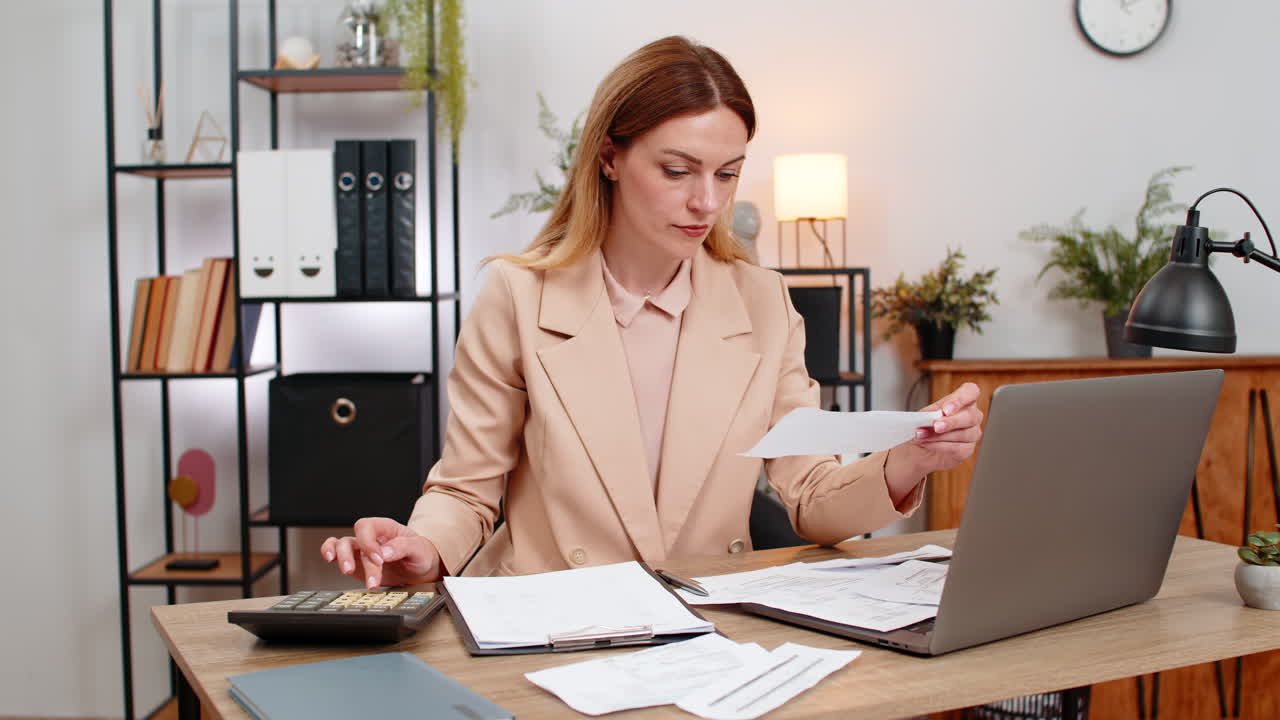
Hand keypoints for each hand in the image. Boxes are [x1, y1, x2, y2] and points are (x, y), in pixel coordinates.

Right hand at [320, 517, 443, 587]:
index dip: (369, 543)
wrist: (421, 570)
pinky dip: (329, 554)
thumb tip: (384, 552)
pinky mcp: (355, 563)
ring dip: (342, 558)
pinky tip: (331, 561)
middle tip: (371, 576)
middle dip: (358, 557)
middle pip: (354, 539)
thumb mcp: (419, 549)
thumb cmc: (420, 554)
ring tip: (348, 571)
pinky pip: (336, 553)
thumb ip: (403, 547)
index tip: (380, 560)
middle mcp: (370, 537)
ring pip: (340, 545)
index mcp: (385, 528)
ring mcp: (361, 549)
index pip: (368, 527)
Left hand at [910, 381, 983, 472]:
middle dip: (951, 422)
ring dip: (940, 436)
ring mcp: (972, 433)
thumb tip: (929, 417)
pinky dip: (940, 446)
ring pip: (964, 434)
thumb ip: (928, 415)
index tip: (946, 410)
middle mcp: (972, 415)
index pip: (971, 391)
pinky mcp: (967, 449)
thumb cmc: (924, 426)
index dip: (961, 400)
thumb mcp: (923, 416)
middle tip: (935, 426)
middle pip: (970, 416)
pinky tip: (927, 444)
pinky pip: (958, 448)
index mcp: (963, 400)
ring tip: (921, 436)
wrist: (918, 447)